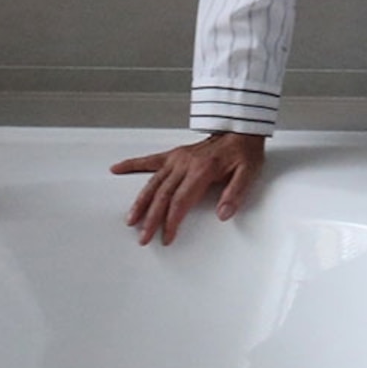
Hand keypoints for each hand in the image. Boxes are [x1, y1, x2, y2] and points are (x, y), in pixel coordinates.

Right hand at [112, 131, 267, 245]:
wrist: (239, 130)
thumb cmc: (243, 153)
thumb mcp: (248, 173)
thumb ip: (235, 194)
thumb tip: (223, 213)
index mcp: (202, 170)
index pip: (181, 201)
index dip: (171, 221)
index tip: (167, 237)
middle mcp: (185, 164)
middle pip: (163, 195)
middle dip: (151, 219)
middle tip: (143, 237)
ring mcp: (177, 159)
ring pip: (153, 183)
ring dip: (140, 202)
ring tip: (130, 219)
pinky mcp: (174, 154)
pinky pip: (150, 160)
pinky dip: (132, 164)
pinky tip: (117, 169)